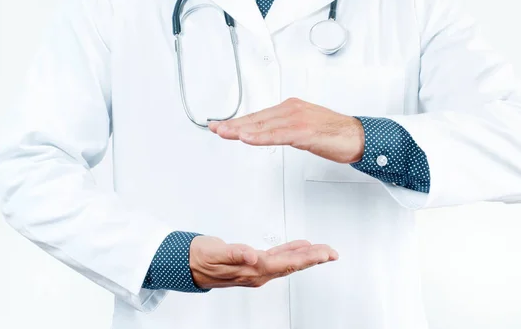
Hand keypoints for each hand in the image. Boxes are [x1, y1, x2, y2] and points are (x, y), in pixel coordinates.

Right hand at [189, 236, 337, 288]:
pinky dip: (291, 251)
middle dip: (314, 258)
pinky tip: (299, 247)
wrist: (187, 264)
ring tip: (323, 251)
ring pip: (287, 262)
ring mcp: (255, 269)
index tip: (324, 253)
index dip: (307, 258)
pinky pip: (277, 257)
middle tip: (333, 253)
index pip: (286, 263)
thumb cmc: (200, 258)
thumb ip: (234, 253)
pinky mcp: (252, 263)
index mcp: (251, 269)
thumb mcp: (214, 253)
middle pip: (291, 265)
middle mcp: (257, 272)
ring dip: (306, 256)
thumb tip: (252, 256)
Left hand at [208, 98, 364, 163]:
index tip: (221, 125)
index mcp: (290, 108)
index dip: (238, 121)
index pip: (258, 115)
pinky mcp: (305, 131)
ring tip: (224, 133)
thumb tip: (267, 135)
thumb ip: (284, 130)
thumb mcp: (303, 129)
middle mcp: (291, 110)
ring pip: (264, 125)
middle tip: (215, 128)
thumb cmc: (334, 134)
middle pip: (256, 118)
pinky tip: (248, 138)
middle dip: (233, 124)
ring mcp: (298, 119)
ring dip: (241, 129)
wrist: (358, 136)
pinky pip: (278, 134)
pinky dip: (261, 136)